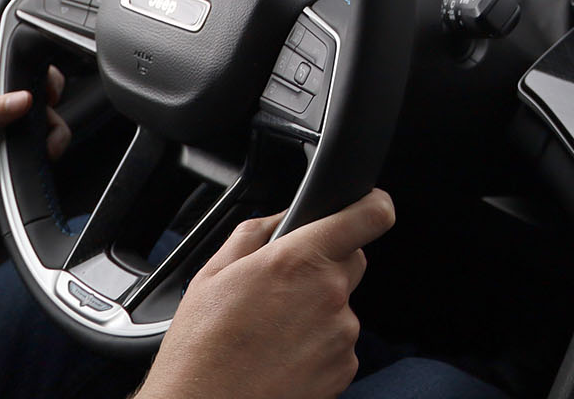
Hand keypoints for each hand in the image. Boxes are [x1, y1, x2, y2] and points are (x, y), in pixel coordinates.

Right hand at [136, 190, 396, 398]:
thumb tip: (283, 216)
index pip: (369, 216)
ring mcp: (341, 334)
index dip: (372, 205)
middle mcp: (329, 294)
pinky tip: (282, 358)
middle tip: (283, 289)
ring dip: (318, 313)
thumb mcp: (212, 275)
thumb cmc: (201, 350)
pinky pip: (339, 344)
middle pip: (352, 261)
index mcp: (299, 260)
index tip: (369, 205)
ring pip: (341, 306)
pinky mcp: (344, 369)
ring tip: (272, 335)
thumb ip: (256, 233)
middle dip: (326, 266)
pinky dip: (318, 348)